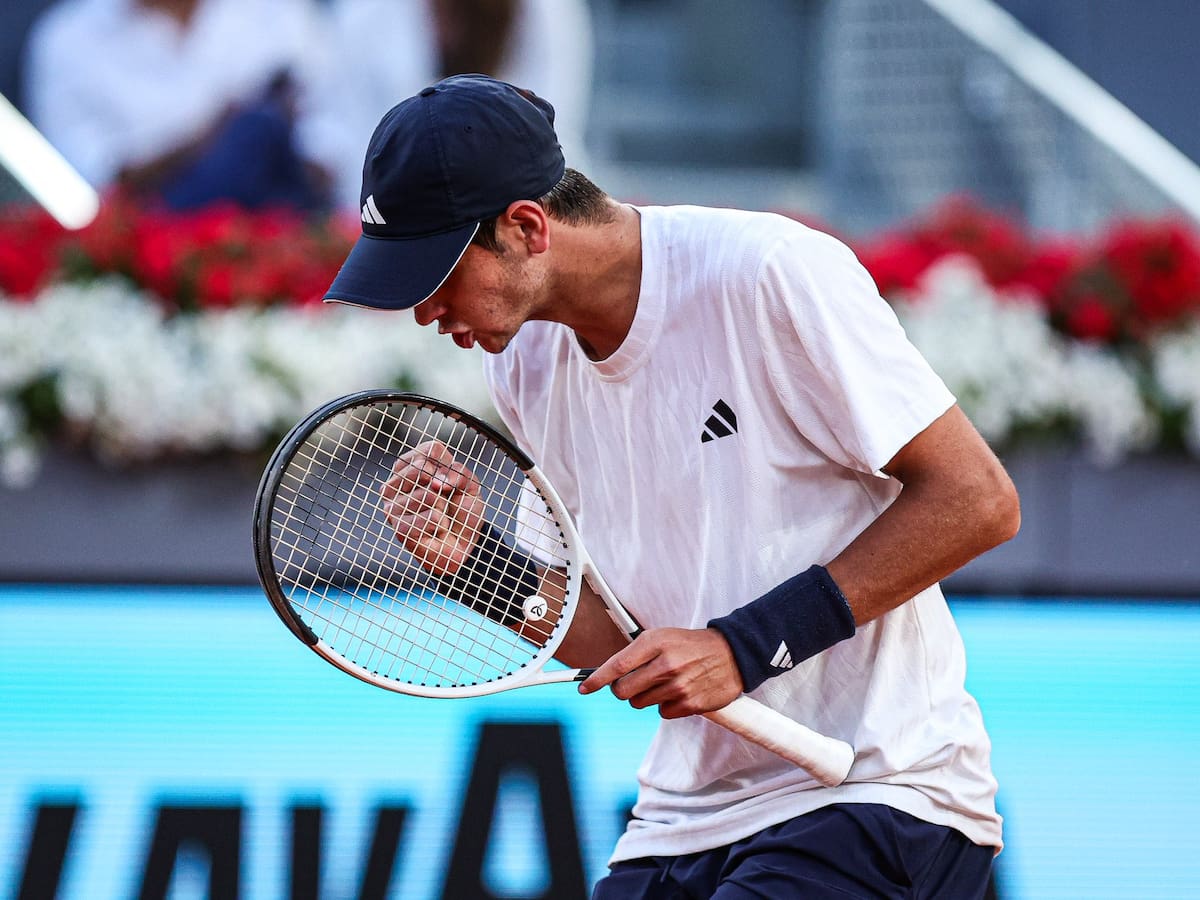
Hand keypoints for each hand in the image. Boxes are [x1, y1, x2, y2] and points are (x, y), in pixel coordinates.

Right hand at [380, 440, 485, 576]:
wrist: (464, 543)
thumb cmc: (462, 511)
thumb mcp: (470, 485)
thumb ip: (459, 473)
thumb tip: (437, 482)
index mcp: (410, 466)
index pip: (430, 449)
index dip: (448, 466)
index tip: (449, 481)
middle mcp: (395, 484)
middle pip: (421, 468)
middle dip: (444, 487)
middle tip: (443, 501)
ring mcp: (393, 506)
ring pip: (429, 495)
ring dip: (443, 510)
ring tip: (438, 518)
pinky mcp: (400, 528)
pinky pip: (431, 518)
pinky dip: (441, 526)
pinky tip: (434, 531)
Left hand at [577, 627, 744, 718]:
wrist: (732, 653)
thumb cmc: (691, 645)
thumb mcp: (662, 637)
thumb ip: (636, 653)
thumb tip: (609, 674)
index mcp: (655, 642)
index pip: (616, 665)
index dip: (595, 679)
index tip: (584, 688)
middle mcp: (665, 664)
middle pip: (622, 691)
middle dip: (622, 690)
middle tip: (634, 683)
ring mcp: (677, 686)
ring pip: (640, 703)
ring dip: (646, 696)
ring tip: (664, 682)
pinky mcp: (689, 703)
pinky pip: (662, 713)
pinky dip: (666, 705)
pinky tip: (679, 692)